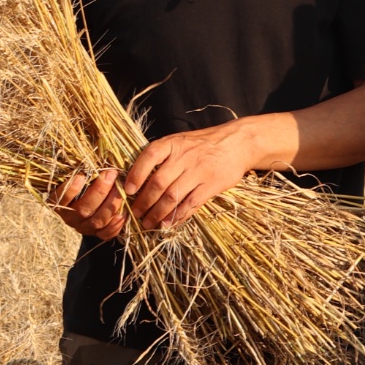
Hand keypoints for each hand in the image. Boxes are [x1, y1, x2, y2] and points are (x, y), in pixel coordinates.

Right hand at [52, 169, 128, 239]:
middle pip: (83, 209)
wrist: (89, 198)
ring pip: (97, 221)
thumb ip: (82, 166)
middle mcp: (70, 218)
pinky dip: (116, 224)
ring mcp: (84, 228)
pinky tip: (124, 212)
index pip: (60, 199)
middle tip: (111, 174)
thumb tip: (94, 147)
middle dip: (100, 190)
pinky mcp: (97, 234)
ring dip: (111, 203)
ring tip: (121, 187)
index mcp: (58, 203)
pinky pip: (106, 234)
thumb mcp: (78, 172)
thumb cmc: (84, 179)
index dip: (70, 189)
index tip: (81, 176)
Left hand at [121, 119, 260, 229]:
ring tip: (149, 223)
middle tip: (136, 214)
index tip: (128, 190)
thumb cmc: (203, 144)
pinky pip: (190, 204)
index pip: (149, 156)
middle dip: (144, 202)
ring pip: (173, 196)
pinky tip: (168, 223)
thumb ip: (163, 157)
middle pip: (159, 182)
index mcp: (173, 143)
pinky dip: (177, 216)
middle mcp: (185, 156)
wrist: (237, 143)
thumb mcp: (181, 141)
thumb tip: (138, 179)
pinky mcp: (211, 185)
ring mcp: (199, 171)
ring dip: (157, 213)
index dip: (136, 174)